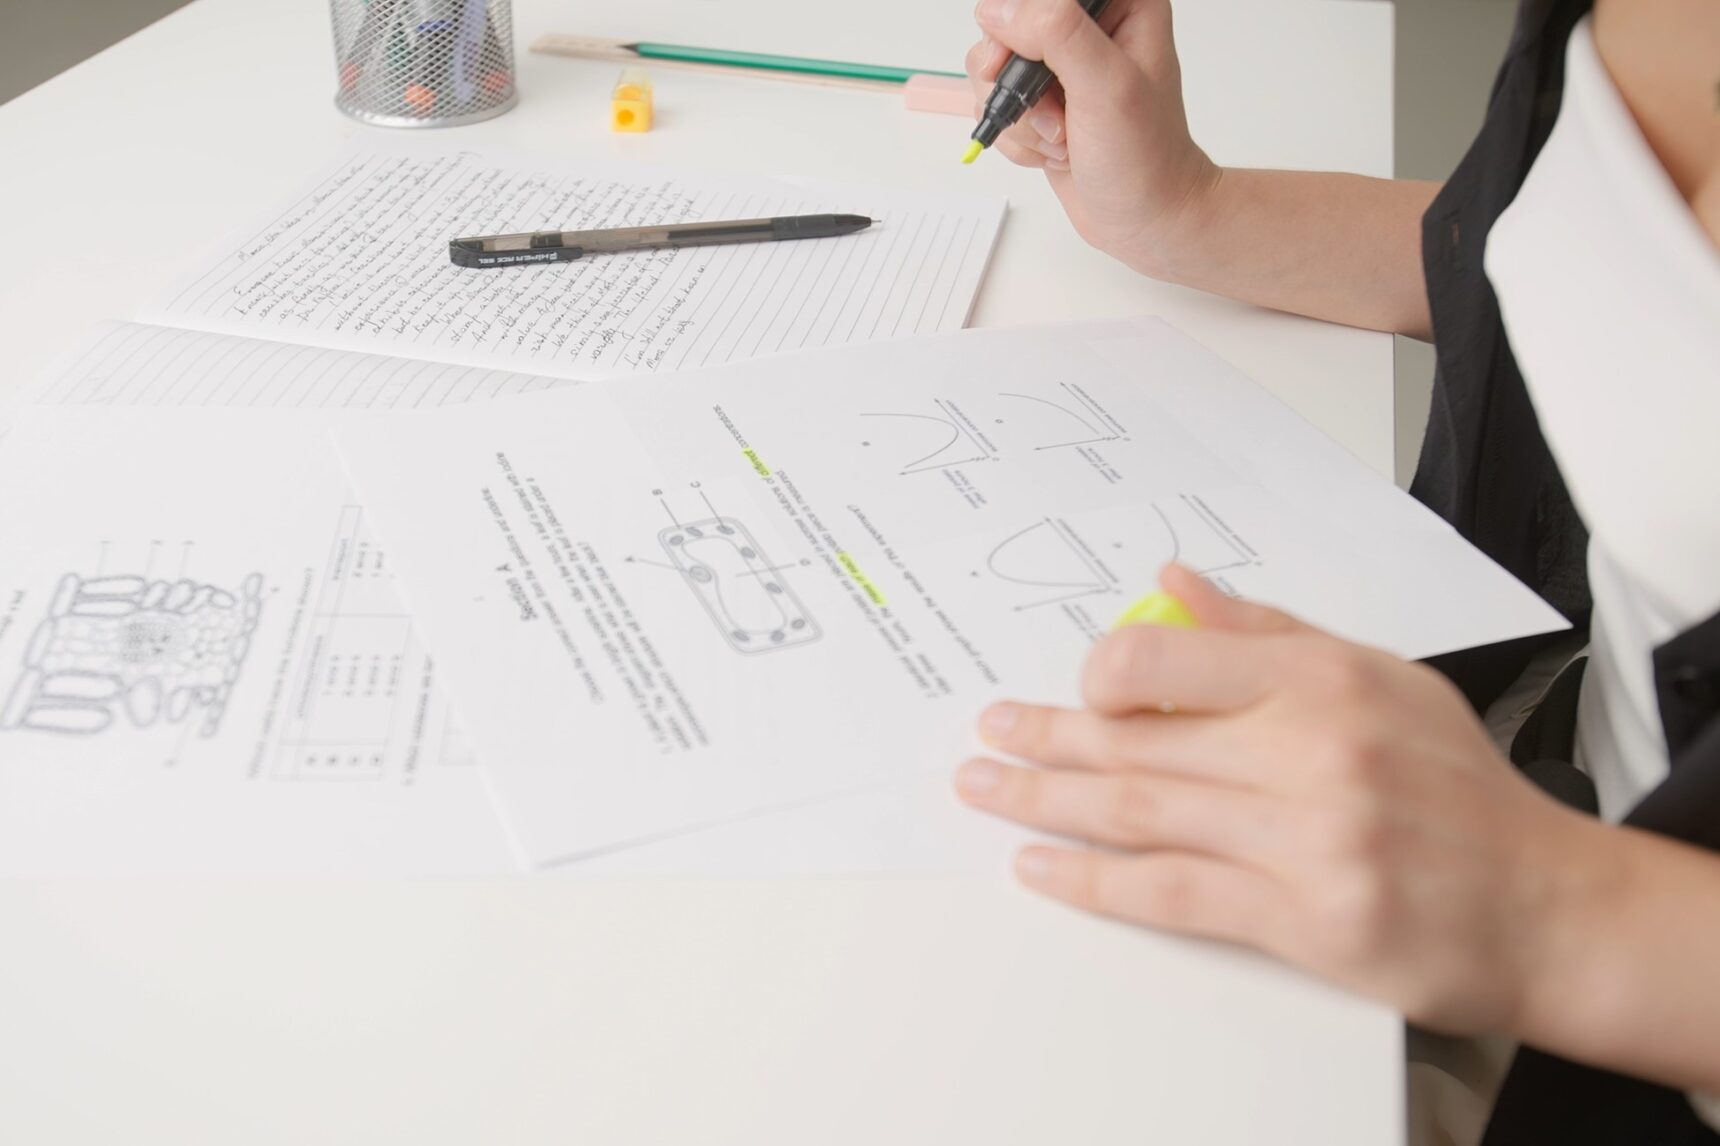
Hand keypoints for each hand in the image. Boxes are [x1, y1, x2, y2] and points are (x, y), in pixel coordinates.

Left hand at [954, 566, 1620, 1034]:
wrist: (1546, 904)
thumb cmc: (1459, 787)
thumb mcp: (1380, 678)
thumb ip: (1267, 632)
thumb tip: (1173, 583)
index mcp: (1322, 681)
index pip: (1166, 662)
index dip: (1097, 678)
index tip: (1068, 689)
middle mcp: (1310, 753)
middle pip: (1135, 743)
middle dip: (1042, 739)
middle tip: (986, 735)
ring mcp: (1305, 840)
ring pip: (1137, 813)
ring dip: (1044, 803)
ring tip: (986, 790)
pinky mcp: (1304, 921)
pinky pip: (1171, 892)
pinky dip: (1093, 882)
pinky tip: (1041, 867)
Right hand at [965, 0, 1220, 276]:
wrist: (1146, 218)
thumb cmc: (1146, 158)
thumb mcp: (1106, 85)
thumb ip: (1054, 33)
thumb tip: (998, 11)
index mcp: (1119, 5)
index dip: (1020, 22)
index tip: (1021, 63)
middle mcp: (1087, 28)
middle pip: (1006, 27)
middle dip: (1018, 83)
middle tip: (1054, 115)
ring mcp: (1060, 67)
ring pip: (993, 71)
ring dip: (1020, 117)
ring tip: (1062, 139)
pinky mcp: (1041, 102)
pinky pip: (997, 105)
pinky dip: (1016, 138)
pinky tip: (1054, 152)